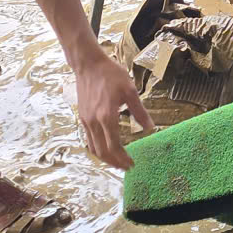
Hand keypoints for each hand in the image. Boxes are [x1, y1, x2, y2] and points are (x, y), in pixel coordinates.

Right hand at [73, 53, 150, 169]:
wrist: (88, 65)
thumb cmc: (110, 75)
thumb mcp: (130, 91)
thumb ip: (140, 112)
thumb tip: (150, 128)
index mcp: (106, 116)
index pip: (113, 146)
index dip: (123, 158)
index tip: (132, 164)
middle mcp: (93, 122)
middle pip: (102, 152)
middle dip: (115, 163)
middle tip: (126, 167)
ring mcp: (86, 121)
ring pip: (93, 148)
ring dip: (105, 159)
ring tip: (117, 162)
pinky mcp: (82, 118)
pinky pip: (88, 140)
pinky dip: (97, 149)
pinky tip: (106, 148)